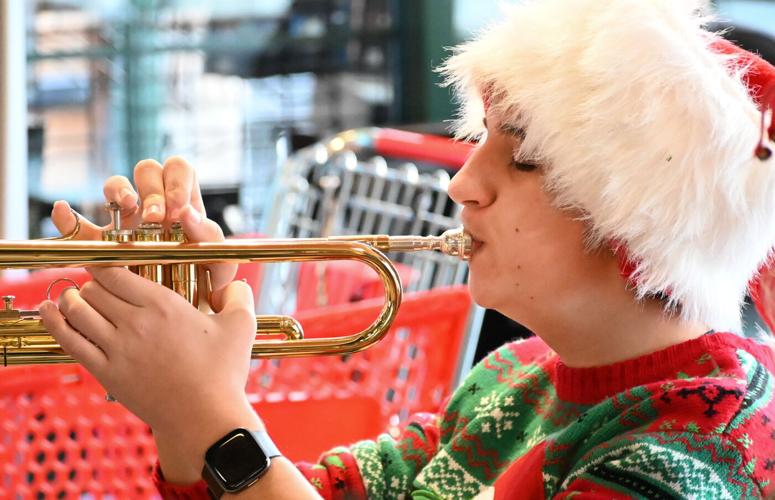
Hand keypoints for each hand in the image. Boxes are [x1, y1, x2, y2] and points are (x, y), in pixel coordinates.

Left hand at [38, 267, 259, 437]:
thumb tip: (237, 284)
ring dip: (72, 299)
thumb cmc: (223, 373)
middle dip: (91, 284)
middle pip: (93, 289)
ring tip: (75, 298)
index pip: (116, 272)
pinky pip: (69, 341)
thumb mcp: (242, 327)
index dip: (105, 264)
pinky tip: (49, 311)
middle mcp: (135, 323)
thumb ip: (239, 297)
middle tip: (97, 286)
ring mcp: (117, 349)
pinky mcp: (106, 372)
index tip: (105, 264)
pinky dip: (55, 322)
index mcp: (164, 305)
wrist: (204, 418)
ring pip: (77, 310)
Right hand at [50, 156, 236, 290]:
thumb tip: (187, 213)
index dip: (176, 180)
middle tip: (155, 217)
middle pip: (146, 170)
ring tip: (127, 208)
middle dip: (151, 188)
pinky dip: (68, 217)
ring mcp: (126, 221)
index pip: (178, 169)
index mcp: (183, 203)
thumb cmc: (207, 285)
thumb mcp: (219, 265)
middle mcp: (153, 205)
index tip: (178, 209)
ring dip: (120, 190)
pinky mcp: (104, 244)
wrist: (184, 313)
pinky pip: (80, 225)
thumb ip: (211, 238)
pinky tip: (63, 212)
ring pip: (115, 185)